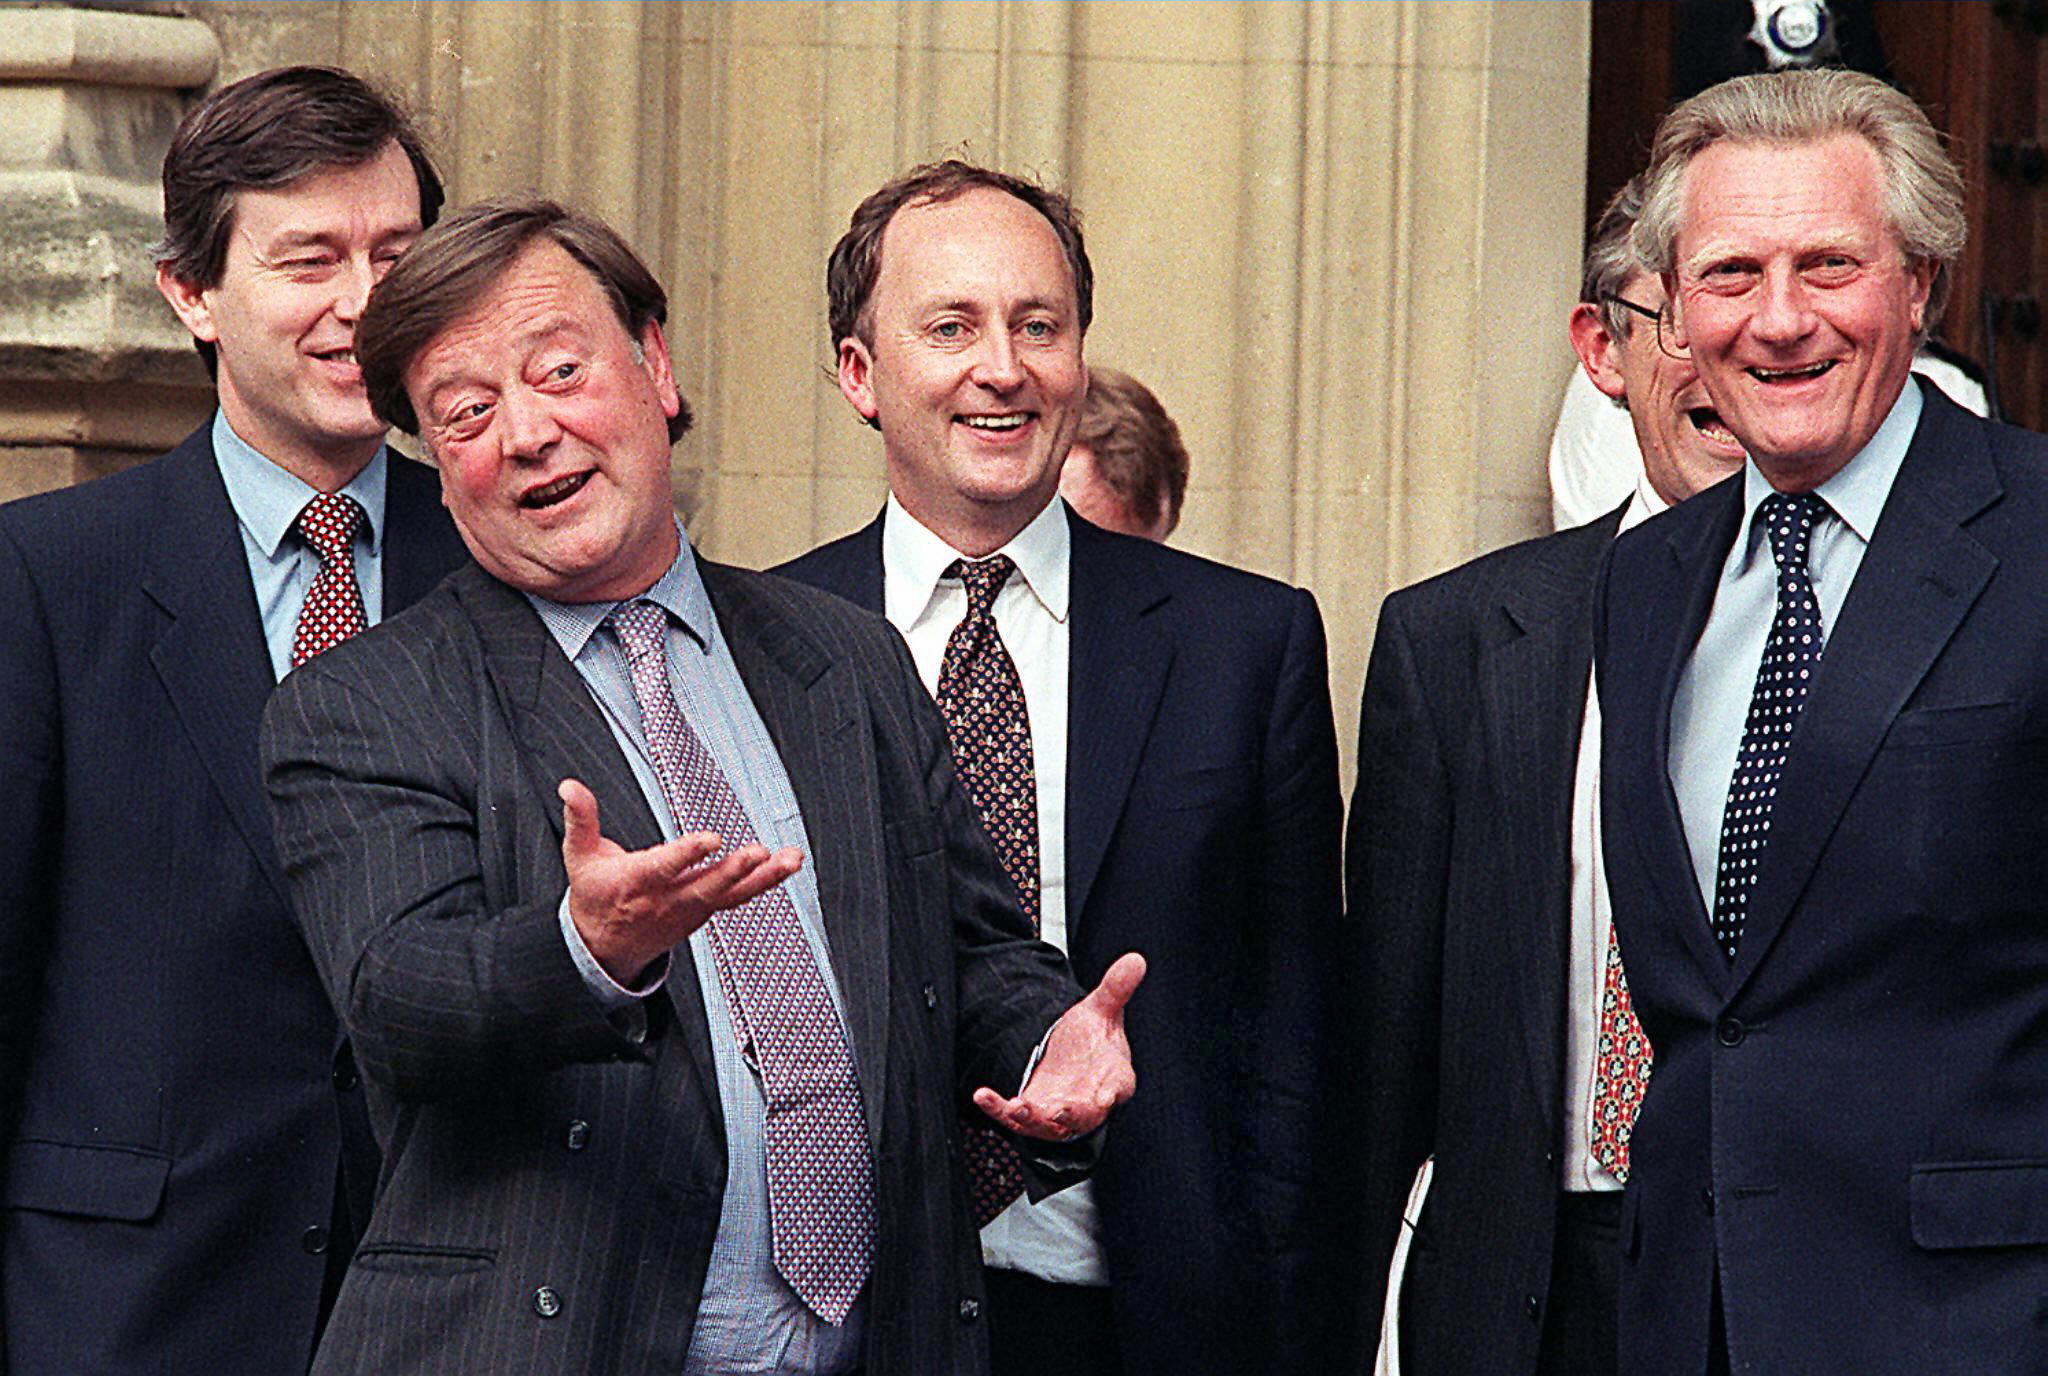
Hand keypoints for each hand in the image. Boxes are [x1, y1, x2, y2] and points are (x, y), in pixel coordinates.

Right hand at [560, 778, 802, 982]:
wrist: (604, 946)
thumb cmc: (596, 895)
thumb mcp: (579, 856)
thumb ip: (580, 818)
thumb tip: (570, 787)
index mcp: (635, 883)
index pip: (663, 869)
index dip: (687, 855)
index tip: (710, 839)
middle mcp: (667, 899)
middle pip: (704, 887)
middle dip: (731, 871)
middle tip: (755, 854)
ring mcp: (690, 908)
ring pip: (730, 894)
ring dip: (763, 877)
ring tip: (789, 859)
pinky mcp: (705, 910)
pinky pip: (740, 897)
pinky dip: (765, 881)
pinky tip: (787, 864)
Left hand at [973, 951, 1145, 1140]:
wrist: (1072, 1058)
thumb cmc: (1095, 1042)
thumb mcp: (1103, 1010)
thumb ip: (1117, 987)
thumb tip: (1135, 959)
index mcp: (1113, 1078)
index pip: (1118, 1088)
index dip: (1112, 1094)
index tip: (1106, 1097)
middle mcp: (1088, 1102)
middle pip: (1084, 1115)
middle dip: (1072, 1115)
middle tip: (1060, 1111)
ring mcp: (1058, 1112)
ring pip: (1047, 1123)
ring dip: (1032, 1118)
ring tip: (1016, 1107)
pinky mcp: (1032, 1113)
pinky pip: (1013, 1116)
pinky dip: (997, 1109)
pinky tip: (983, 1096)